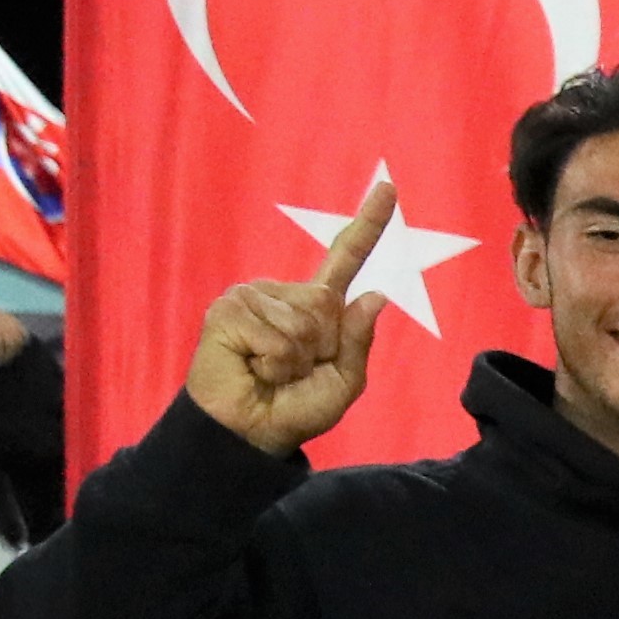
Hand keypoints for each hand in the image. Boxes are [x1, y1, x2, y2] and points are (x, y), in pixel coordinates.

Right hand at [187, 180, 395, 453]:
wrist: (251, 431)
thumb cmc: (294, 408)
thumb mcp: (343, 381)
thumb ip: (357, 341)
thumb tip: (375, 295)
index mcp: (317, 307)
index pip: (346, 258)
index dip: (368, 224)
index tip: (389, 187)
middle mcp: (285, 293)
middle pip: (327, 306)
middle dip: (319, 349)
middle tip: (291, 371)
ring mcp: (253, 296)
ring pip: (302, 323)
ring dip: (294, 359)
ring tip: (269, 371)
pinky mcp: (229, 308)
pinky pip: (275, 335)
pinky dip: (272, 361)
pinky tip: (252, 366)